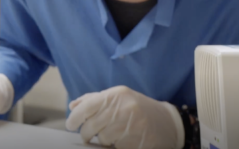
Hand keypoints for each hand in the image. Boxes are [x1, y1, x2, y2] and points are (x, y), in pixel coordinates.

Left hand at [66, 87, 182, 148]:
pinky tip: (123, 140)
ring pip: (103, 139)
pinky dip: (116, 146)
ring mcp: (133, 126)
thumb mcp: (118, 97)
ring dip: (103, 140)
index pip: (88, 106)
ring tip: (111, 135)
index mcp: (117, 95)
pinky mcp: (139, 142)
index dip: (75, 117)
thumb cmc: (138, 108)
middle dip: (85, 133)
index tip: (70, 125)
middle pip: (92, 126)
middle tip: (86, 136)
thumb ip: (94, 100)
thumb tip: (73, 106)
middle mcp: (124, 108)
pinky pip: (117, 147)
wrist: (168, 122)